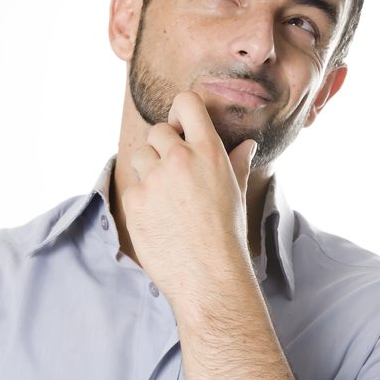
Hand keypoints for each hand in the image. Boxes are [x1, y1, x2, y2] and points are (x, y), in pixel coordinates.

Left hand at [122, 91, 256, 306]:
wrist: (208, 275)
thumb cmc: (227, 236)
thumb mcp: (237, 194)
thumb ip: (237, 164)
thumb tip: (248, 145)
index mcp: (209, 152)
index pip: (186, 104)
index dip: (180, 112)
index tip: (180, 128)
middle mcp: (179, 159)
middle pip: (157, 131)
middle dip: (162, 147)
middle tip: (173, 174)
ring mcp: (154, 179)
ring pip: (140, 156)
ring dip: (148, 170)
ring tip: (165, 198)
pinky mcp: (134, 201)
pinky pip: (132, 186)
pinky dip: (141, 199)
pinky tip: (158, 219)